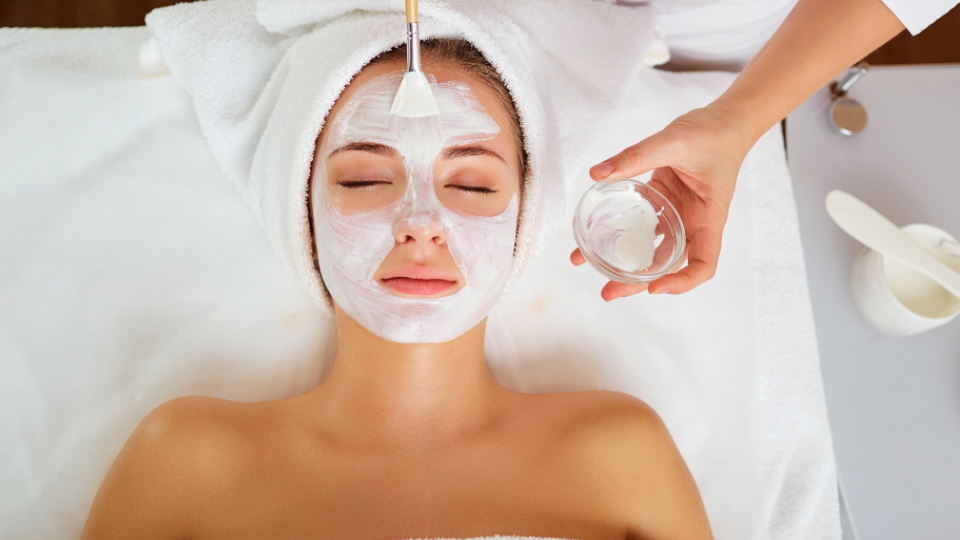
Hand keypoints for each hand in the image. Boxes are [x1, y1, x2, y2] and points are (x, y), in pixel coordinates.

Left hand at [571, 100, 760, 299]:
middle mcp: (693, 223)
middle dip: (639, 283)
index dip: (682, 282)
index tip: (654, 287)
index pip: (704, 264)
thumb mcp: (674, 141)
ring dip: (625, 263)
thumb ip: (636, 156)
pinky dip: (621, 234)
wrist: (724, 122)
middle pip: (670, 265)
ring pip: (652, 249)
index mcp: (709, 218)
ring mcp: (677, 216)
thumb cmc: (713, 134)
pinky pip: (641, 226)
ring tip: (593, 270)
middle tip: (608, 292)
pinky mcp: (663, 204)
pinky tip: (595, 236)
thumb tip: (598, 172)